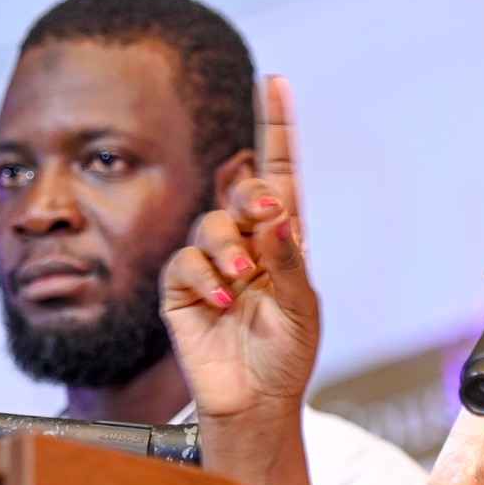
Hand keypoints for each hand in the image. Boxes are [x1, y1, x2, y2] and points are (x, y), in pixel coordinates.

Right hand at [162, 75, 320, 419]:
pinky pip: (183, 263)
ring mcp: (211, 264)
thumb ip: (287, 259)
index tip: (273, 82)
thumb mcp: (301, 307)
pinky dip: (204, 278)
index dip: (275, 127)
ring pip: (209, 225)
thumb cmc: (286, 356)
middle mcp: (246, 243)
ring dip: (227, 249)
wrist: (254, 402)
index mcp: (283, 239)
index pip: (278, 172)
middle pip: (240, 191)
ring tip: (243, 282)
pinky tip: (222, 301)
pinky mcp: (181, 289)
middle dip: (249, 195)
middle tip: (263, 214)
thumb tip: (277, 212)